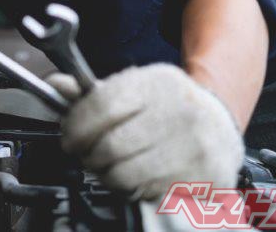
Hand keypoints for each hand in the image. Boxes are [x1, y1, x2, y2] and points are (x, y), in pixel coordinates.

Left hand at [47, 63, 243, 199]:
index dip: (77, 126)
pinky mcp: (203, 176)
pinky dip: (132, 188)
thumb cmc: (168, 106)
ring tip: (107, 167)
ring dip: (106, 175)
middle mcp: (180, 111)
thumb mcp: (135, 87)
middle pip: (111, 145)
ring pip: (126, 173)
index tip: (68, 137)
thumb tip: (55, 85)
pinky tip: (134, 176)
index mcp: (157, 83)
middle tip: (85, 156)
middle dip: (88, 155)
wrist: (220, 122)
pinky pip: (148, 191)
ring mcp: (194, 146)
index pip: (103, 105)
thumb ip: (94, 92)